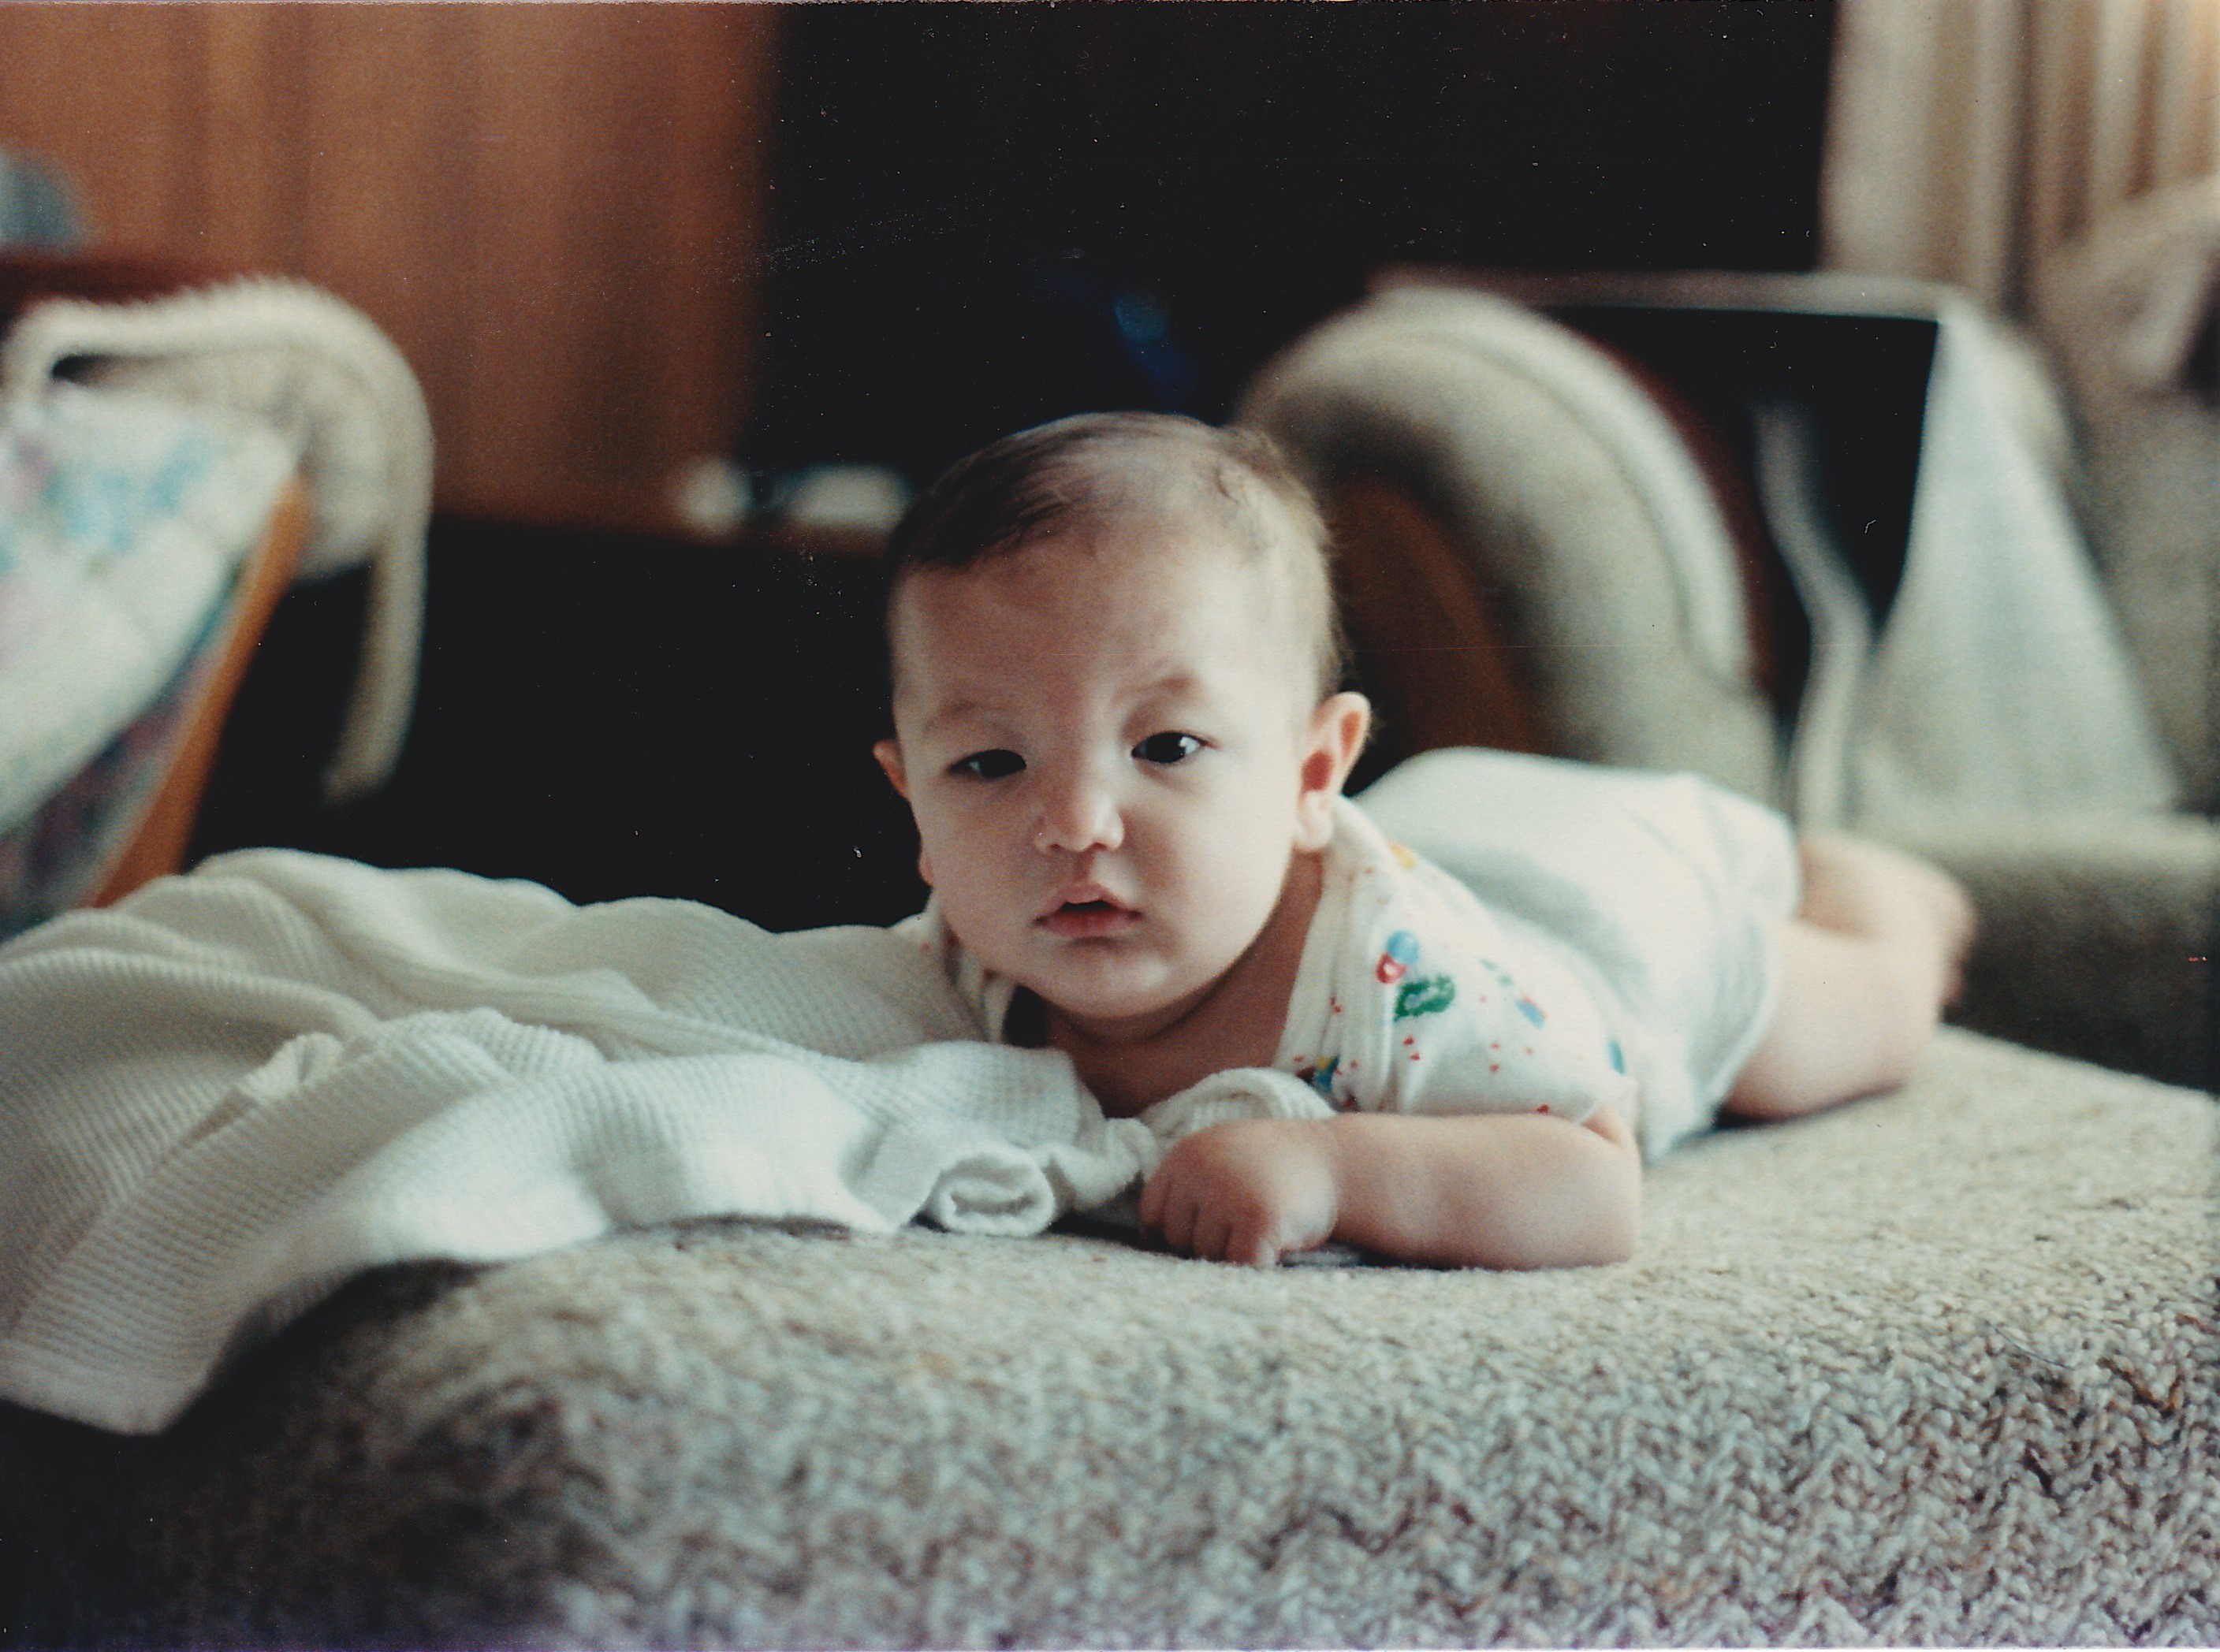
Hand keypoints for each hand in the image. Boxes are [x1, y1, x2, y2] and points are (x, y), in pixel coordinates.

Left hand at [1138, 1119, 1339, 1266]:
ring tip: (1265, 1231)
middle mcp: (1200, 1169)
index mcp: (1186, 1154)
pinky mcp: (1257, 1220)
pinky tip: (1277, 1248)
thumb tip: (1149, 1244)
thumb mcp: (1224, 1160)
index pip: (1153, 1216)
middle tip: (1246, 1229)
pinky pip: (1240, 1267)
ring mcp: (1228, 1194)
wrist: (1341, 1163)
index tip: (1205, 1239)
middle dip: (1208, 1247)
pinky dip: (1257, 1269)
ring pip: (1207, 1258)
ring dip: (1234, 1258)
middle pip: (1178, 1241)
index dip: (1175, 1236)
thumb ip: (1189, 1187)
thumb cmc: (1277, 1171)